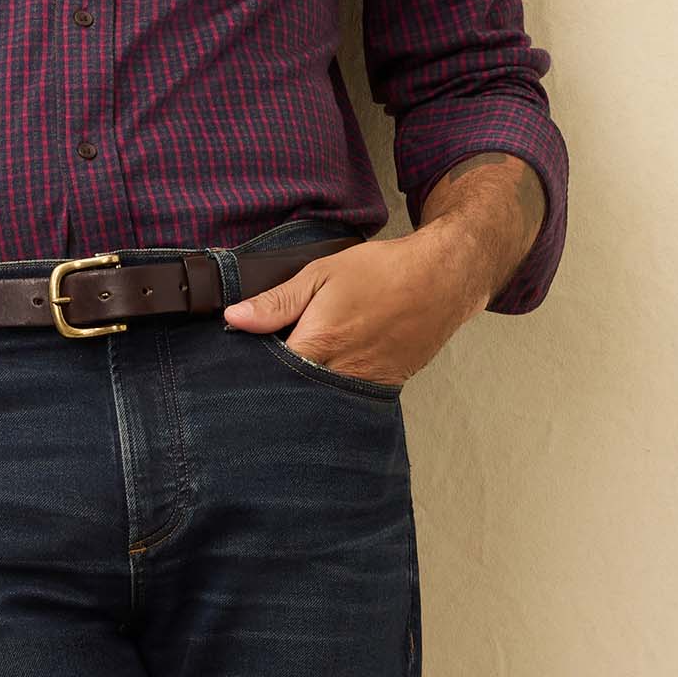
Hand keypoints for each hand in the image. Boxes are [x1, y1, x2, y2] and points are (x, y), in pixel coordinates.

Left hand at [219, 229, 490, 384]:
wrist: (441, 282)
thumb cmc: (383, 273)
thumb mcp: (321, 274)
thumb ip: (277, 302)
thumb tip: (236, 317)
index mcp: (317, 345)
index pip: (266, 374)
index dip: (248, 370)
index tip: (235, 363)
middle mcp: (338, 375)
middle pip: (290, 395)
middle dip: (272, 388)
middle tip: (258, 376)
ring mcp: (361, 387)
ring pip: (316, 403)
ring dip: (300, 393)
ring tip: (293, 376)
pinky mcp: (379, 390)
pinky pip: (343, 401)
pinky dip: (328, 394)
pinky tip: (323, 378)